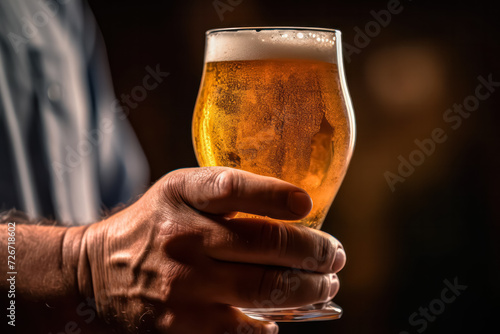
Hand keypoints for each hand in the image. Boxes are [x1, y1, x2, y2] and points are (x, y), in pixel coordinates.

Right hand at [79, 167, 345, 332]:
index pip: (233, 188)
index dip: (276, 195)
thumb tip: (294, 215)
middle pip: (266, 245)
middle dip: (315, 253)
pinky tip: (282, 316)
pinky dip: (272, 324)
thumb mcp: (179, 194)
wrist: (97, 275)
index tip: (306, 205)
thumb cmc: (155, 227)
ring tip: (325, 284)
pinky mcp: (182, 324)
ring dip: (309, 288)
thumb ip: (227, 197)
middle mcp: (182, 236)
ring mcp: (183, 284)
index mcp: (181, 194)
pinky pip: (245, 328)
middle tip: (335, 255)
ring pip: (266, 289)